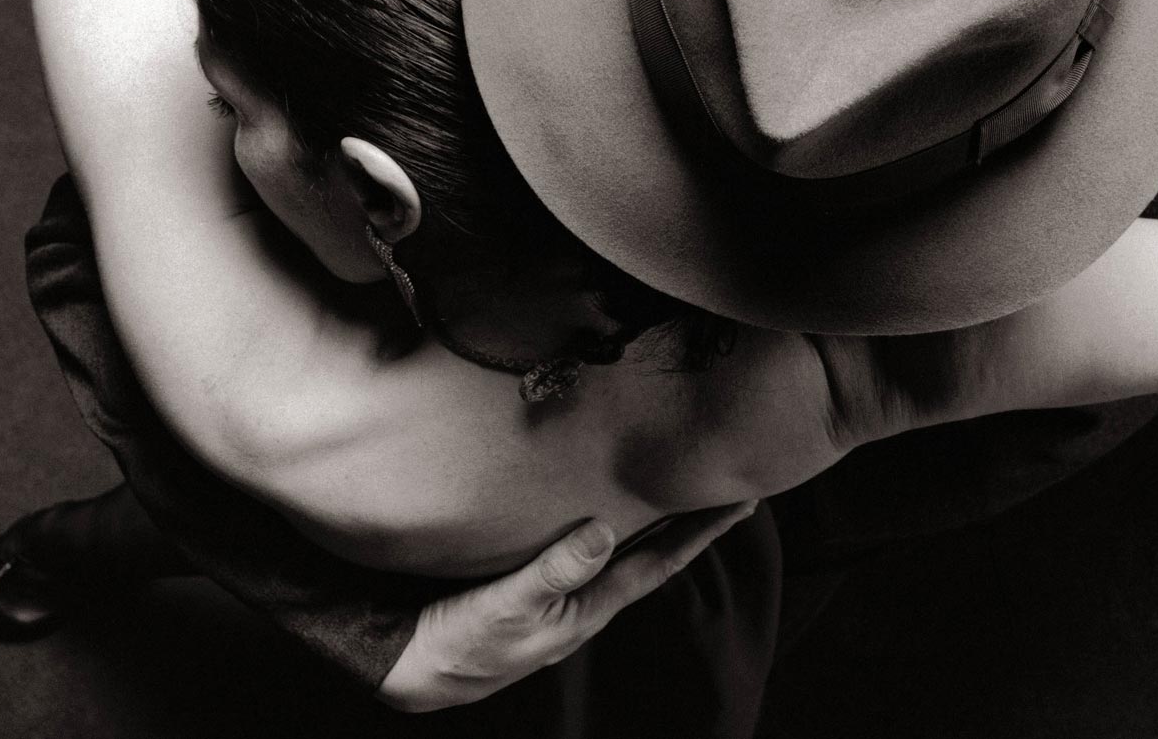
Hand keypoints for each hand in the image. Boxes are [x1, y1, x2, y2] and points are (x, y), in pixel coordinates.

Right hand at [376, 501, 755, 711]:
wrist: (415, 669)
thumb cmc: (461, 642)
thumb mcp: (507, 607)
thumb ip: (555, 571)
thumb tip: (604, 532)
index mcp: (587, 610)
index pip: (659, 564)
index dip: (700, 533)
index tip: (741, 504)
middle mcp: (585, 604)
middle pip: (652, 558)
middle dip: (691, 526)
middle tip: (729, 488)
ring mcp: (563, 599)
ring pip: (623, 555)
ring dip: (656, 526)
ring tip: (684, 493)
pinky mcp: (538, 589)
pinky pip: (589, 553)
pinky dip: (613, 531)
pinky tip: (612, 512)